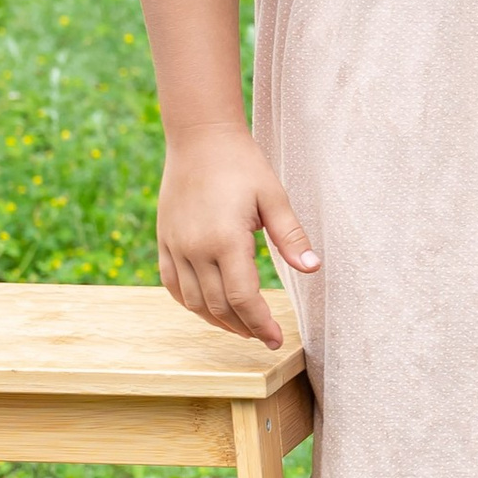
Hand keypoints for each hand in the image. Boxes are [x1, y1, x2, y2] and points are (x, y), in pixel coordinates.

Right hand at [156, 129, 318, 346]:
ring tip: (241, 327)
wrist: (199, 138)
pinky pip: (173, 285)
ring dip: (218, 320)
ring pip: (193, 301)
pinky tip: (208, 308)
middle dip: (244, 327)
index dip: (260, 323)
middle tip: (264, 337)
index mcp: (225, 239)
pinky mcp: (164, 241)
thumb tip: (313, 268)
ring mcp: (175, 246)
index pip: (243, 297)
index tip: (276, 339)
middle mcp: (195, 248)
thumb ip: (291, 236)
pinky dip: (190, 303)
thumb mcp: (273, 197)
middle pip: (218, 305)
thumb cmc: (242, 164)